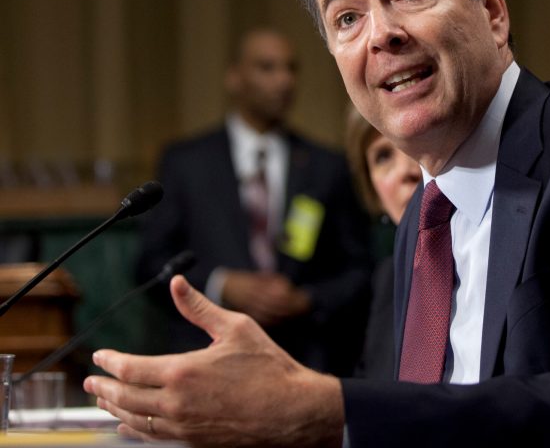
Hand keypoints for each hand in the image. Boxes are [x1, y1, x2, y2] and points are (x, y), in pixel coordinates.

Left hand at [83, 276, 343, 446]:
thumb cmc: (268, 368)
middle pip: (124, 397)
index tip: (100, 356)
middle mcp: (176, 402)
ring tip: (104, 401)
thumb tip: (177, 284)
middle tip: (91, 382)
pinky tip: (129, 426)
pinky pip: (152, 438)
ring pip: (135, 420)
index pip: (130, 368)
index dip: (110, 362)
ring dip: (114, 409)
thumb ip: (200, 307)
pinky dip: (134, 430)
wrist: (291, 410)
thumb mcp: (236, 327)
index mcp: (183, 371)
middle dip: (103, 388)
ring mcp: (183, 426)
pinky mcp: (194, 441)